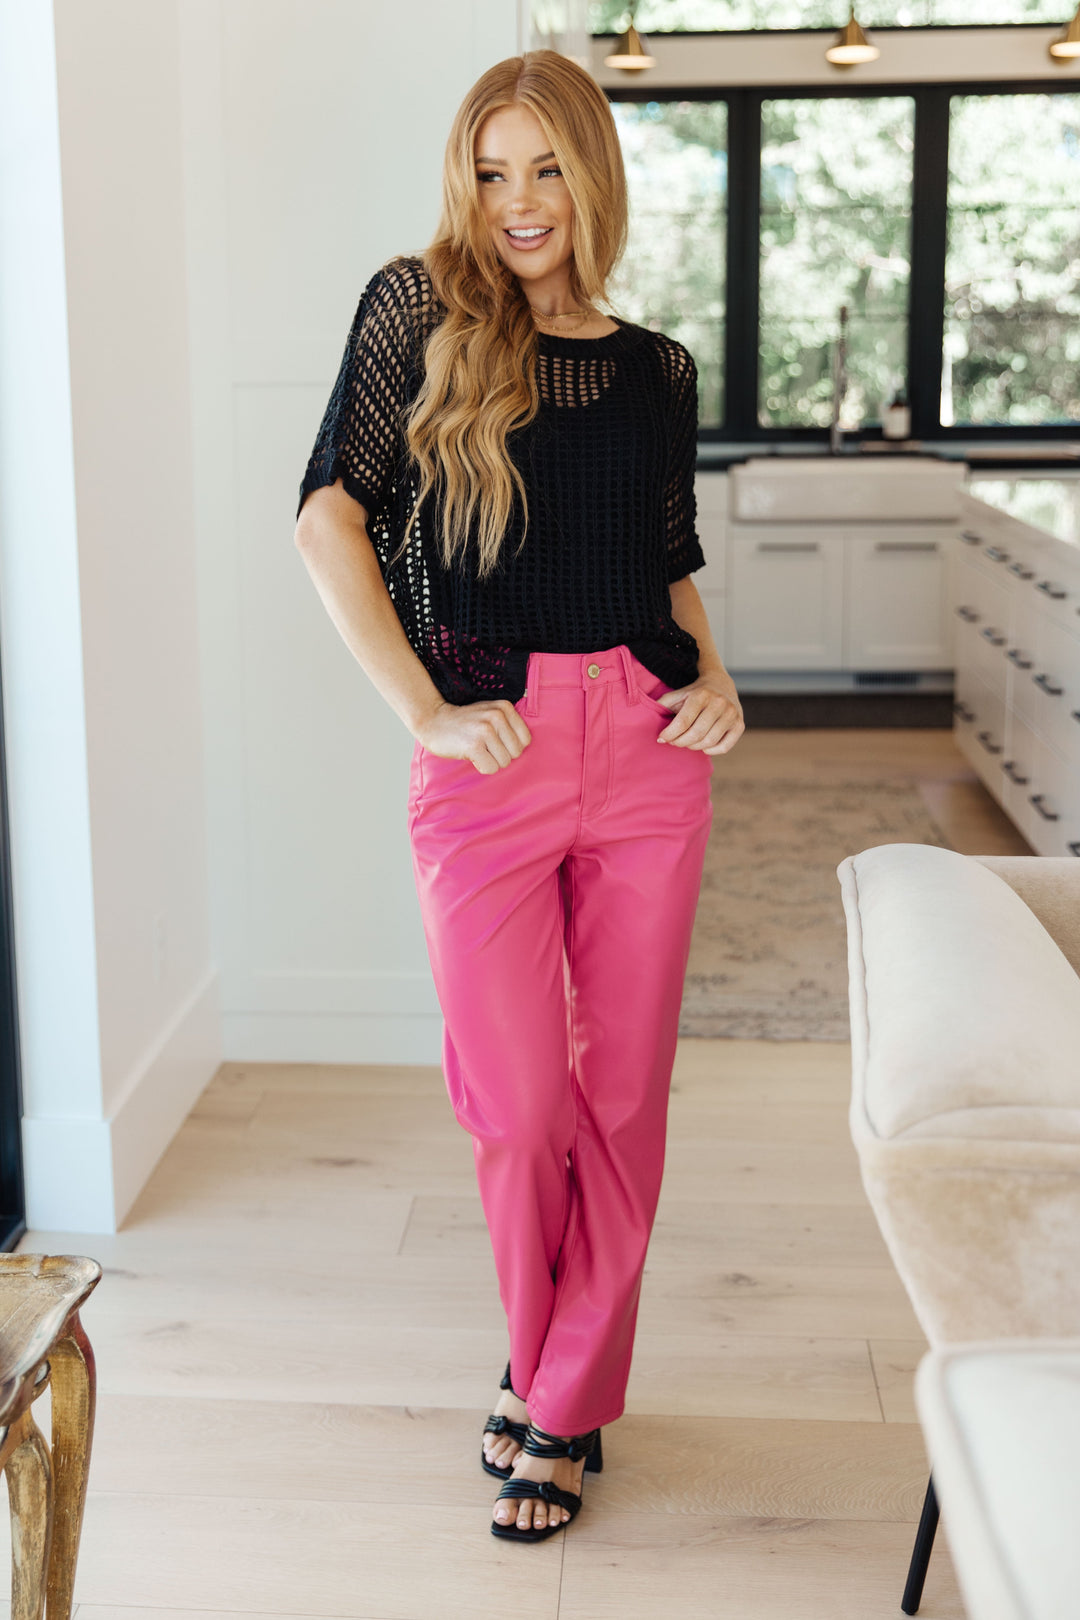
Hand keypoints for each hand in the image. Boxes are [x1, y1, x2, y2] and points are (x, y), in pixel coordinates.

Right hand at [414, 697, 531, 774]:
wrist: (433, 721)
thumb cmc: (465, 722)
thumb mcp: (490, 713)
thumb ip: (509, 724)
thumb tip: (525, 746)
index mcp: (504, 707)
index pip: (525, 740)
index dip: (511, 746)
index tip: (496, 741)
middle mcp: (497, 716)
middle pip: (516, 753)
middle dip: (501, 755)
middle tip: (484, 746)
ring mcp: (485, 731)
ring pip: (504, 762)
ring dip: (490, 761)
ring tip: (476, 748)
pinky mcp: (474, 746)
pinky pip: (490, 768)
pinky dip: (481, 766)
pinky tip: (471, 755)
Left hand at [656, 671, 744, 755]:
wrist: (721, 684)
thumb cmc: (694, 693)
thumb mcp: (677, 695)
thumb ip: (662, 705)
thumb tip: (646, 720)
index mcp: (701, 695)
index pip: (683, 722)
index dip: (670, 734)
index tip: (661, 738)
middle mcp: (719, 703)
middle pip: (696, 734)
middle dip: (680, 742)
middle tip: (673, 742)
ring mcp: (732, 714)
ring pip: (708, 742)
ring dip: (693, 746)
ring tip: (686, 742)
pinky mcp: (740, 725)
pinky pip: (724, 747)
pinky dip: (710, 750)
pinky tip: (702, 744)